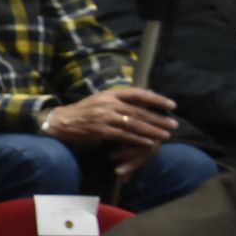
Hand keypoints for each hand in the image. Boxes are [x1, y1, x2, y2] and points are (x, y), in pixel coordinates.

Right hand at [47, 87, 178, 149]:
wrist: (61, 122)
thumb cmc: (83, 111)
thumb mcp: (101, 100)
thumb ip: (120, 99)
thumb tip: (143, 97)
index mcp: (110, 93)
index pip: (139, 94)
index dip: (156, 99)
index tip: (171, 105)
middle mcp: (109, 103)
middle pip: (139, 111)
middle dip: (158, 118)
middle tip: (173, 123)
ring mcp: (105, 117)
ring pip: (134, 123)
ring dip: (152, 130)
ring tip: (165, 134)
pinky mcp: (101, 130)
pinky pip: (124, 135)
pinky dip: (137, 139)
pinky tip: (148, 142)